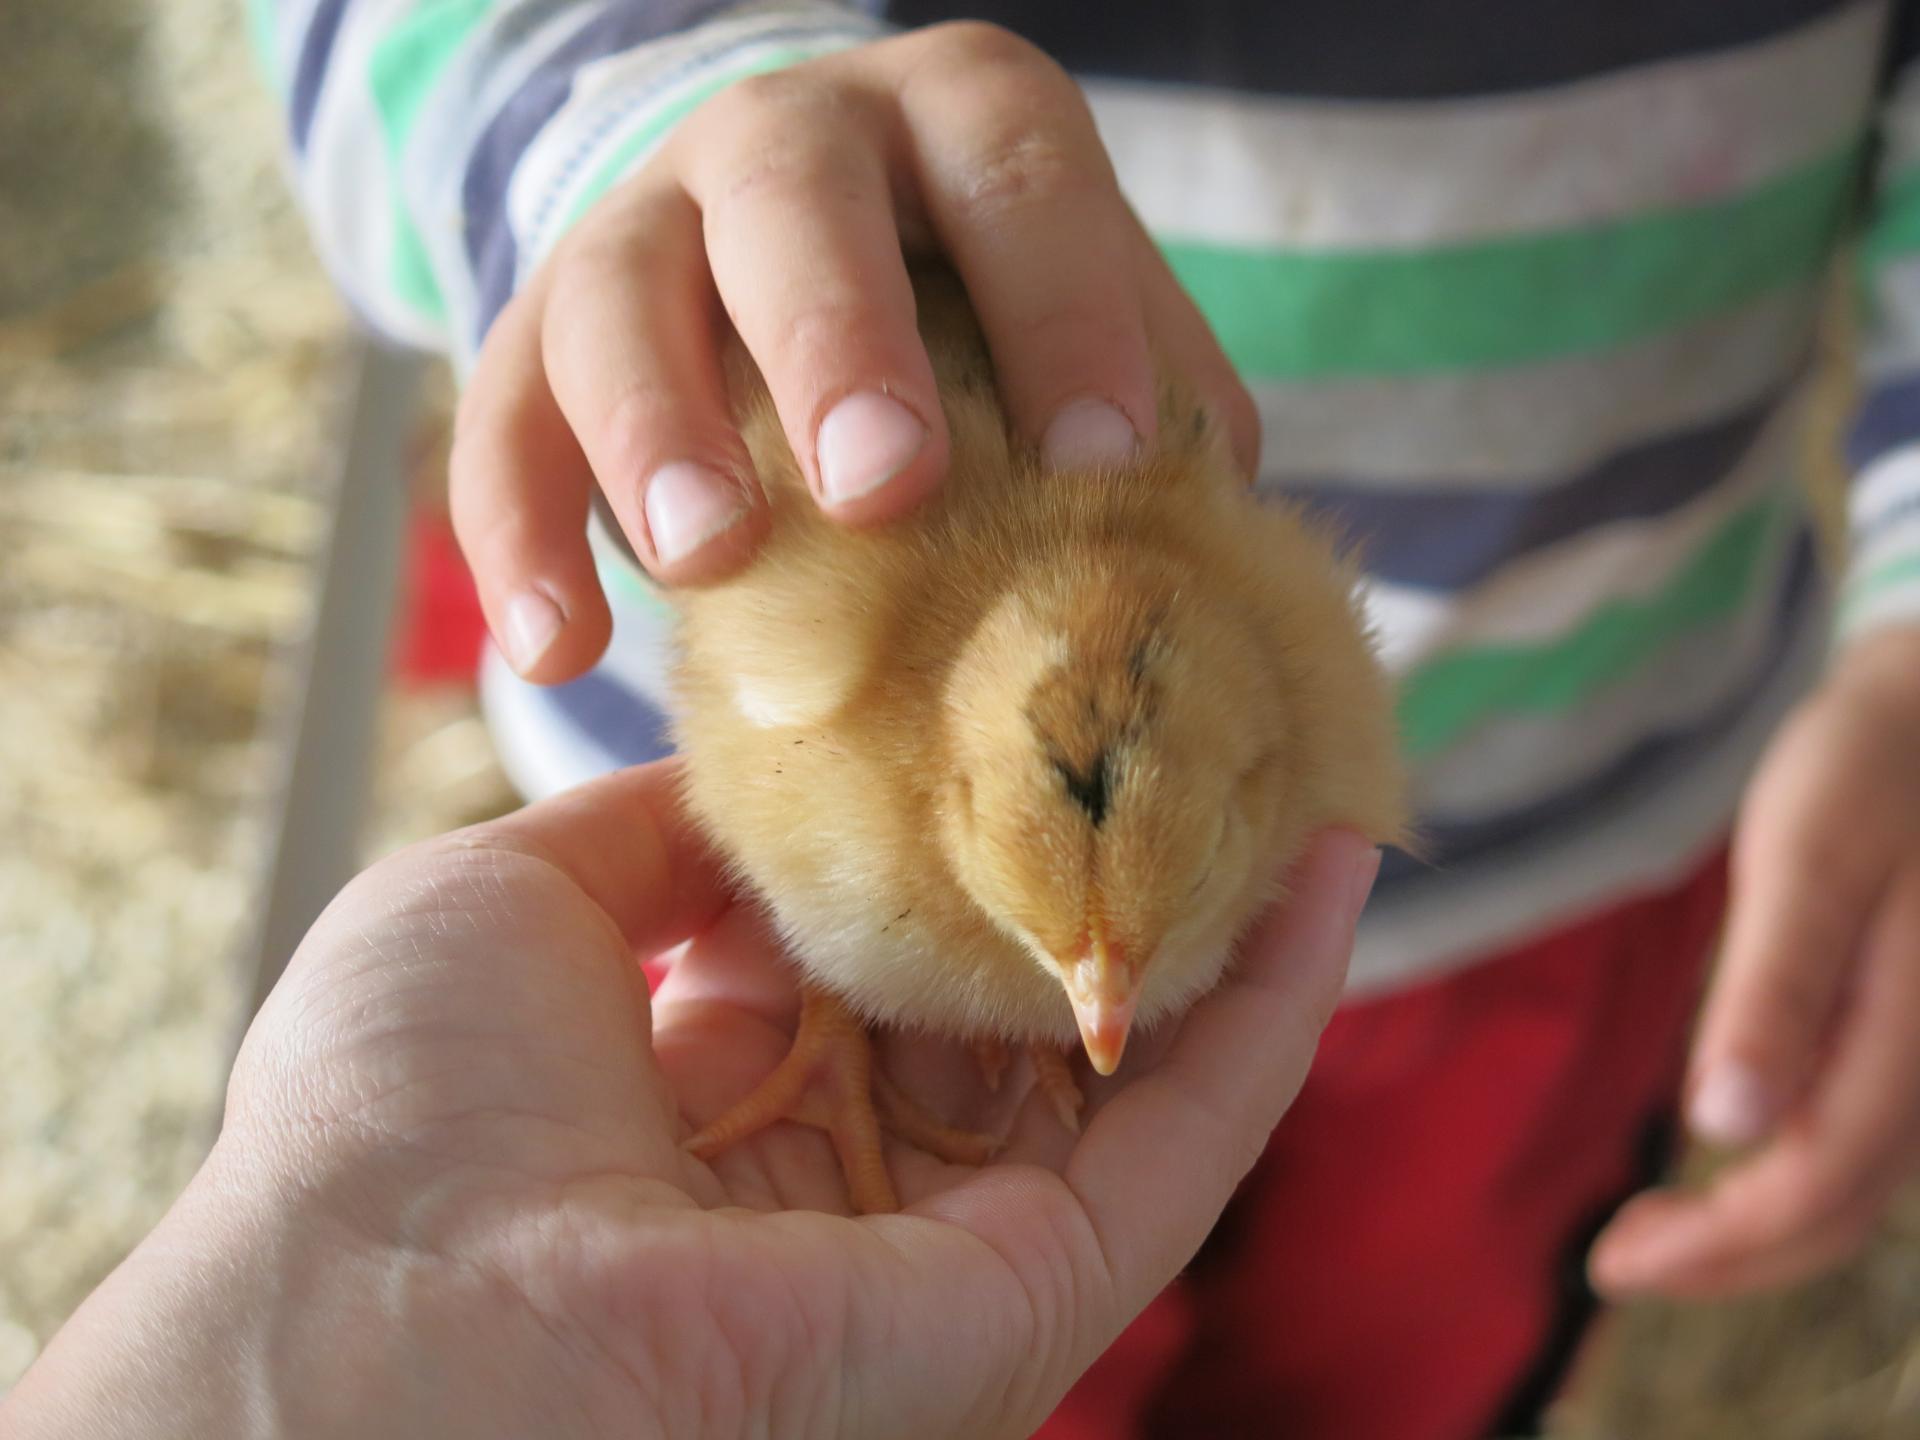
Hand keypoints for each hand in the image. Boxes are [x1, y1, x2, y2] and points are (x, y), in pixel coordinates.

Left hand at [5, 762, 1373, 1439]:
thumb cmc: (402, 1106)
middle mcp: (843, 1179)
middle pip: (1015, 1008)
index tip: (1017, 714)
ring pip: (1127, 1065)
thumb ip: (653, 841)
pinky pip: (1189, 1136)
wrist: (394, 1319)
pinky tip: (1329, 864)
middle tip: (1194, 716)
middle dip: (1100, 866)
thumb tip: (759, 781)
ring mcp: (949, 1241)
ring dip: (1218, 918)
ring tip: (1298, 758)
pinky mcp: (1040, 1292)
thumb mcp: (508, 906)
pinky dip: (1275, 1002)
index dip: (947, 835)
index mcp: (710, 1097)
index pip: (872, 955)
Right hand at [450, 22, 1254, 678]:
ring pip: (615, 291)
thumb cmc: (975, 310)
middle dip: (837, 336)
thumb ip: (1149, 399)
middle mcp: (786, 137)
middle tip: (887, 484)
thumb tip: (1211, 552)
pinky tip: (560, 650)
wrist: (783, 257)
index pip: (1015, 169)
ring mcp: (645, 221)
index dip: (1063, 302)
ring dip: (656, 429)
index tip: (1104, 458)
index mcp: (952, 118)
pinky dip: (517, 532)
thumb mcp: (1069, 315)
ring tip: (709, 563)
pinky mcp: (533, 327)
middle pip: (790, 193)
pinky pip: (497, 414)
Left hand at [1592, 626, 1919, 1297]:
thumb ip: (1776, 991)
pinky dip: (1793, 1171)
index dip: (1719, 1252)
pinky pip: (1867, 1135)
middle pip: (1844, 1212)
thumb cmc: (1870, 766)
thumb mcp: (1807, 859)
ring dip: (1760, 1225)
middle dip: (1730, 1257)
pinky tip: (1729, 1154)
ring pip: (1860, 1184)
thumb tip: (1724, 1127)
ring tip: (1655, 1227)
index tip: (1613, 1267)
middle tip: (1617, 1263)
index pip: (1820, 1192)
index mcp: (1916, 1029)